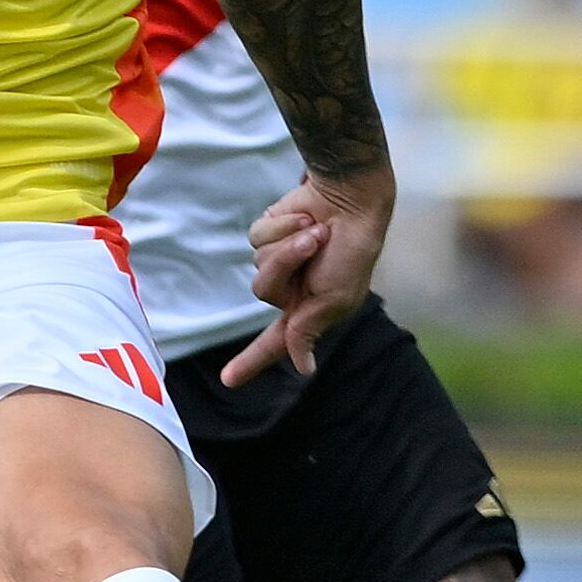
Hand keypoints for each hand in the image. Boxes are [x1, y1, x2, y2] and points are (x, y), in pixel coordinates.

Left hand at [222, 164, 393, 386]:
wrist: (350, 201)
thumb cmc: (352, 252)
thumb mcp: (336, 300)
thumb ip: (308, 329)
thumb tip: (304, 368)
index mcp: (308, 310)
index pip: (275, 341)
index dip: (252, 361)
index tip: (228, 380)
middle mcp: (290, 288)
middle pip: (263, 291)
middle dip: (288, 263)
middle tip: (316, 243)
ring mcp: (278, 259)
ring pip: (260, 262)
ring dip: (290, 243)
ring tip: (316, 231)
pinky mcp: (269, 232)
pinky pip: (258, 237)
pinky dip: (283, 226)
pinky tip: (303, 218)